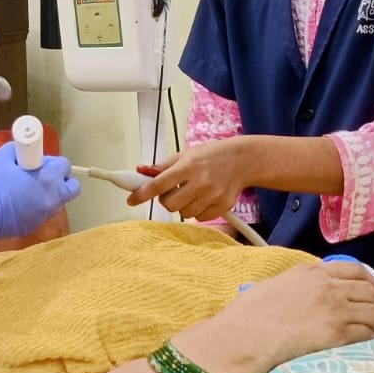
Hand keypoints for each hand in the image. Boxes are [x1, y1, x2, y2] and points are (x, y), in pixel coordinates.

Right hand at [0, 141, 79, 242]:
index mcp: (47, 180)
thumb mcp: (1, 158)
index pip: (65, 166)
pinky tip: (15, 203)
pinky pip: (40, 213)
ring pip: (56, 202)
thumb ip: (17, 152)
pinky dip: (34, 207)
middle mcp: (51, 200)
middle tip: (42, 175)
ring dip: (47, 194)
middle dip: (61, 180)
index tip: (39, 161)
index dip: (52, 162)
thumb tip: (21, 152)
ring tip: (25, 189)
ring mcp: (43, 216)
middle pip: (71, 188)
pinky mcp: (32, 227)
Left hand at [128, 138, 250, 220]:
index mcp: (188, 166)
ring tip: (192, 192)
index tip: (131, 200)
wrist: (243, 160)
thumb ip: (163, 165)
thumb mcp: (186, 154)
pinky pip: (199, 218)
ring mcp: (212, 195)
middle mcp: (200, 182)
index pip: (158, 184)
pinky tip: (203, 198)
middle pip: (169, 204)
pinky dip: (197, 211)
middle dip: (166, 200)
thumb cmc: (213, 155)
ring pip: (183, 213)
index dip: (142, 194)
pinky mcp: (222, 206)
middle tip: (173, 190)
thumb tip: (142, 171)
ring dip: (182, 205)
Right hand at [226, 262, 373, 372]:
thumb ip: (294, 285)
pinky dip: (369, 338)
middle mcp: (326, 286)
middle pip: (368, 290)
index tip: (370, 293)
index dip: (369, 283)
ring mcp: (333, 308)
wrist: (242, 337)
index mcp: (310, 272)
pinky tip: (365, 343)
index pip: (353, 270)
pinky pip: (365, 333)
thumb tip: (302, 294)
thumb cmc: (246, 316)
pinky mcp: (335, 333)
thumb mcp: (272, 286)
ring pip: (373, 312)